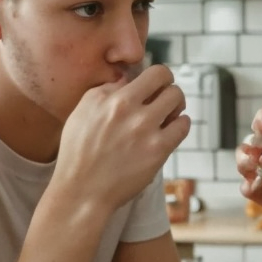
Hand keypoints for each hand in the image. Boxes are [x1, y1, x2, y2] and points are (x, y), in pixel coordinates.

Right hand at [54, 65, 189, 211]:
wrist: (82, 190)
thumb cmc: (79, 152)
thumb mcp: (83, 111)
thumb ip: (106, 91)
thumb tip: (128, 79)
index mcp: (114, 99)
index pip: (155, 72)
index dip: (161, 77)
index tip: (157, 85)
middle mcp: (131, 111)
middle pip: (171, 85)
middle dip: (170, 91)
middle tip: (164, 101)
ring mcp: (146, 131)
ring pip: (178, 103)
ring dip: (177, 107)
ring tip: (167, 116)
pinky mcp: (158, 151)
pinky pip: (182, 127)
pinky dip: (180, 124)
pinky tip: (172, 129)